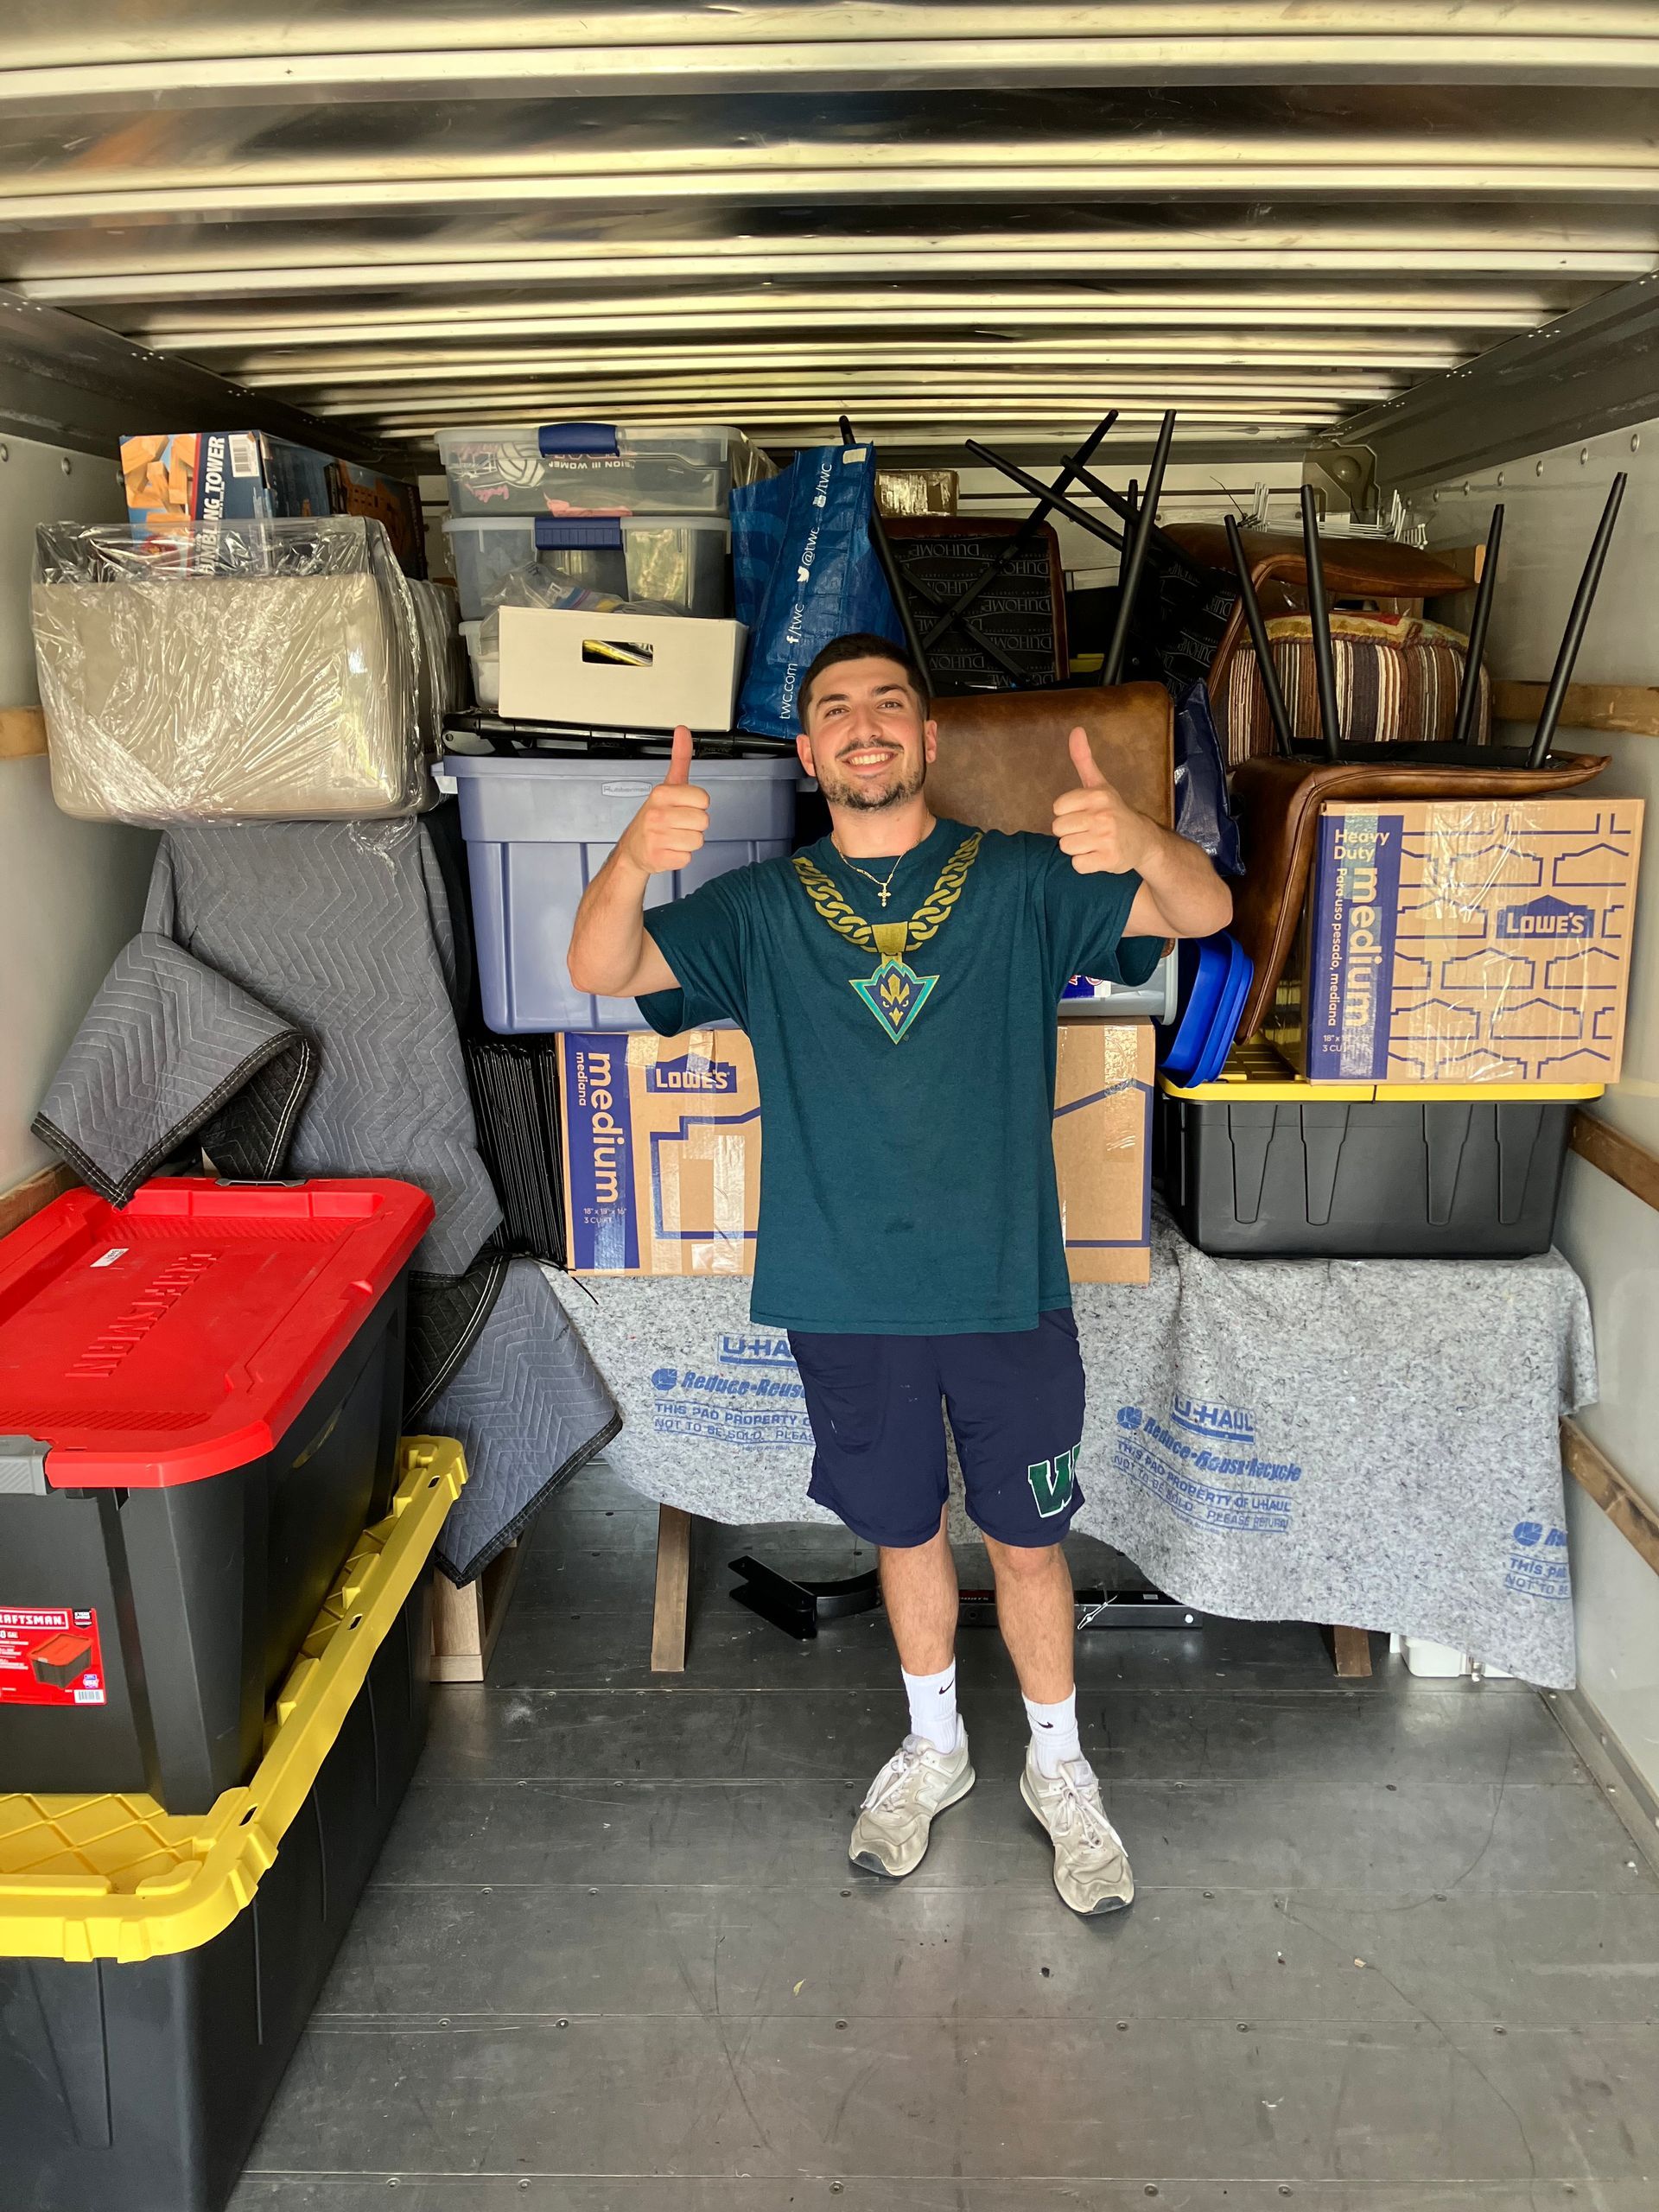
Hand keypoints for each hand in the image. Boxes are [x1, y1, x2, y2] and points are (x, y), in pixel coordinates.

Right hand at [620, 726, 709, 875]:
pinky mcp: (658, 858)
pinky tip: (668, 849)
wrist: (633, 849)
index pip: (704, 799)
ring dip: (688, 841)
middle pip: (704, 821)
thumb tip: (683, 730)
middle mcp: (657, 814)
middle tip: (677, 824)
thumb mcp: (668, 785)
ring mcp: (656, 837)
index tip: (683, 806)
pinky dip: (681, 857)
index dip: (697, 805)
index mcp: (661, 793)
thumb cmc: (654, 816)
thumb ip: (680, 758)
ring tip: (673, 836)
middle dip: (694, 825)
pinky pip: (688, 858)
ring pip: (698, 840)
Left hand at [1051, 726, 1154, 875]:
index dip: (1067, 813)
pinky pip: (1077, 865)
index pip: (1057, 808)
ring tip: (1094, 842)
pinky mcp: (1109, 860)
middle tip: (1089, 830)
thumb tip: (1075, 730)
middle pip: (1058, 829)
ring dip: (1077, 848)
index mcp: (1098, 795)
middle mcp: (1103, 815)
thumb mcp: (1100, 784)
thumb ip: (1084, 759)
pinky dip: (1085, 864)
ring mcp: (1107, 838)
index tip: (1084, 814)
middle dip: (1071, 832)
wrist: (1144, 841)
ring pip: (1066, 847)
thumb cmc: (1115, 811)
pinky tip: (1098, 855)